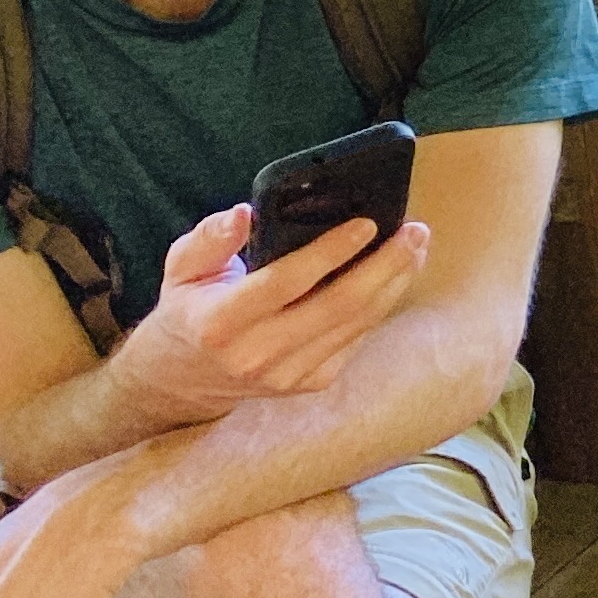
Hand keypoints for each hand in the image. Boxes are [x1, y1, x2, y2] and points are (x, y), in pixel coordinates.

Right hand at [110, 202, 431, 426]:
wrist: (181, 380)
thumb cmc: (187, 310)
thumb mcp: (181, 269)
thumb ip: (210, 239)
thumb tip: (245, 213)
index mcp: (221, 322)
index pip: (287, 282)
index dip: (331, 252)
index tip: (367, 223)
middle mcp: (256, 354)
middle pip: (338, 305)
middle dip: (385, 264)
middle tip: (414, 230)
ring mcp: (287, 375)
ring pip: (357, 323)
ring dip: (395, 282)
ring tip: (416, 246)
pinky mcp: (310, 383)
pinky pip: (356, 339)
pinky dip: (381, 305)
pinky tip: (396, 276)